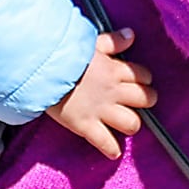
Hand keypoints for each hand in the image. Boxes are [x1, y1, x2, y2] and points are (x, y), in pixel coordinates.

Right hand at [46, 28, 156, 160]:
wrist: (41, 70)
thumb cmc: (65, 54)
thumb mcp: (91, 43)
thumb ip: (112, 41)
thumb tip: (131, 34)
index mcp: (115, 69)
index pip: (144, 76)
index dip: (144, 79)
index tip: (139, 82)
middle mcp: (114, 90)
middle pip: (146, 99)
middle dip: (146, 101)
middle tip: (137, 103)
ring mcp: (101, 110)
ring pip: (132, 123)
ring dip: (132, 124)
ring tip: (126, 124)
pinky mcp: (85, 125)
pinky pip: (105, 142)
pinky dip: (110, 149)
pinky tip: (114, 153)